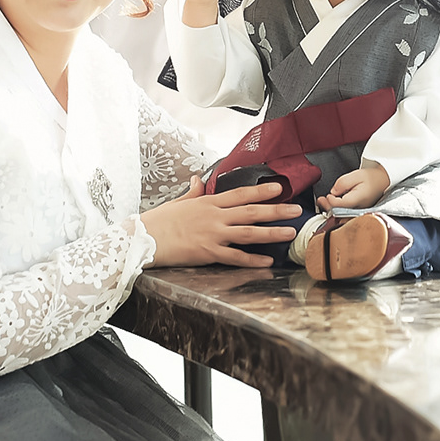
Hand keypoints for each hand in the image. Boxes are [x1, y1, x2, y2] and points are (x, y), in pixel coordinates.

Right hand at [142, 179, 305, 268]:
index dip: (262, 190)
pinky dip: (252, 259)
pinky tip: (267, 261)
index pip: (241, 194)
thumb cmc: (159, 220)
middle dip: (276, 210)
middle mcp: (214, 217)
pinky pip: (234, 257)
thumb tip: (199, 179)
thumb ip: (193, 192)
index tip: (279, 187)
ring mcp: (212, 235)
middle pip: (252, 212)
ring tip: (289, 232)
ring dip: (272, 233)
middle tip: (296, 210)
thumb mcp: (178, 202)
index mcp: (208, 203)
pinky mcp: (208, 253)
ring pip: (249, 233)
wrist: (143, 238)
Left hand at [318, 163, 390, 212]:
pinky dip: (337, 210)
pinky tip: (333, 205)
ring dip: (331, 210)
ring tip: (324, 202)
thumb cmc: (372, 178)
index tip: (327, 195)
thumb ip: (342, 183)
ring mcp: (359, 212)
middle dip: (328, 207)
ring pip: (342, 216)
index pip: (339, 205)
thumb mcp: (356, 175)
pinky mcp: (358, 212)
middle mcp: (358, 209)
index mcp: (358, 200)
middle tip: (321, 200)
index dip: (330, 201)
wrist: (383, 181)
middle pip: (339, 213)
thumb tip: (333, 192)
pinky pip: (345, 214)